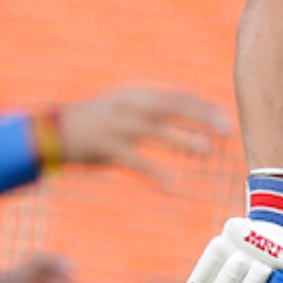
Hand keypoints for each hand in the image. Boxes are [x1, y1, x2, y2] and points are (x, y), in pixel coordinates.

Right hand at [56, 88, 230, 183]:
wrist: (55, 131)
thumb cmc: (97, 119)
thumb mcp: (123, 104)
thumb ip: (152, 106)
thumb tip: (189, 111)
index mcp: (135, 94)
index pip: (175, 96)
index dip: (202, 106)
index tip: (225, 118)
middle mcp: (129, 106)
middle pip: (171, 108)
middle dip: (200, 117)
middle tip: (226, 130)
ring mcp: (118, 127)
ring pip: (156, 132)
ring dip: (183, 140)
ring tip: (206, 151)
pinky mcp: (107, 148)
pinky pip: (137, 162)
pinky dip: (156, 174)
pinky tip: (173, 187)